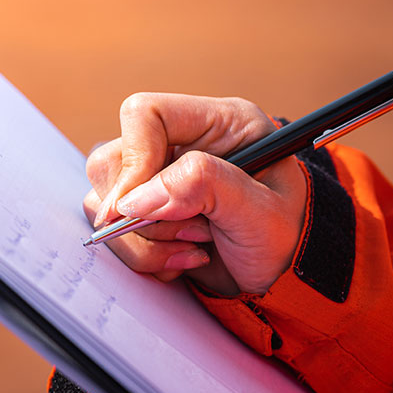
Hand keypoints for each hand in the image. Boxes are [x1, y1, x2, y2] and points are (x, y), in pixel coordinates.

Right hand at [83, 93, 307, 294]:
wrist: (286, 277)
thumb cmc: (287, 238)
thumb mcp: (260, 211)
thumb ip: (204, 187)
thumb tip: (137, 197)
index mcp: (219, 122)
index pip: (146, 114)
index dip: (135, 159)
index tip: (136, 207)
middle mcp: (184, 144)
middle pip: (113, 160)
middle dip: (146, 212)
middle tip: (194, 233)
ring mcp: (161, 179)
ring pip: (105, 201)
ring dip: (147, 238)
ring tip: (196, 248)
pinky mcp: (149, 212)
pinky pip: (115, 231)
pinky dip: (146, 255)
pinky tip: (185, 259)